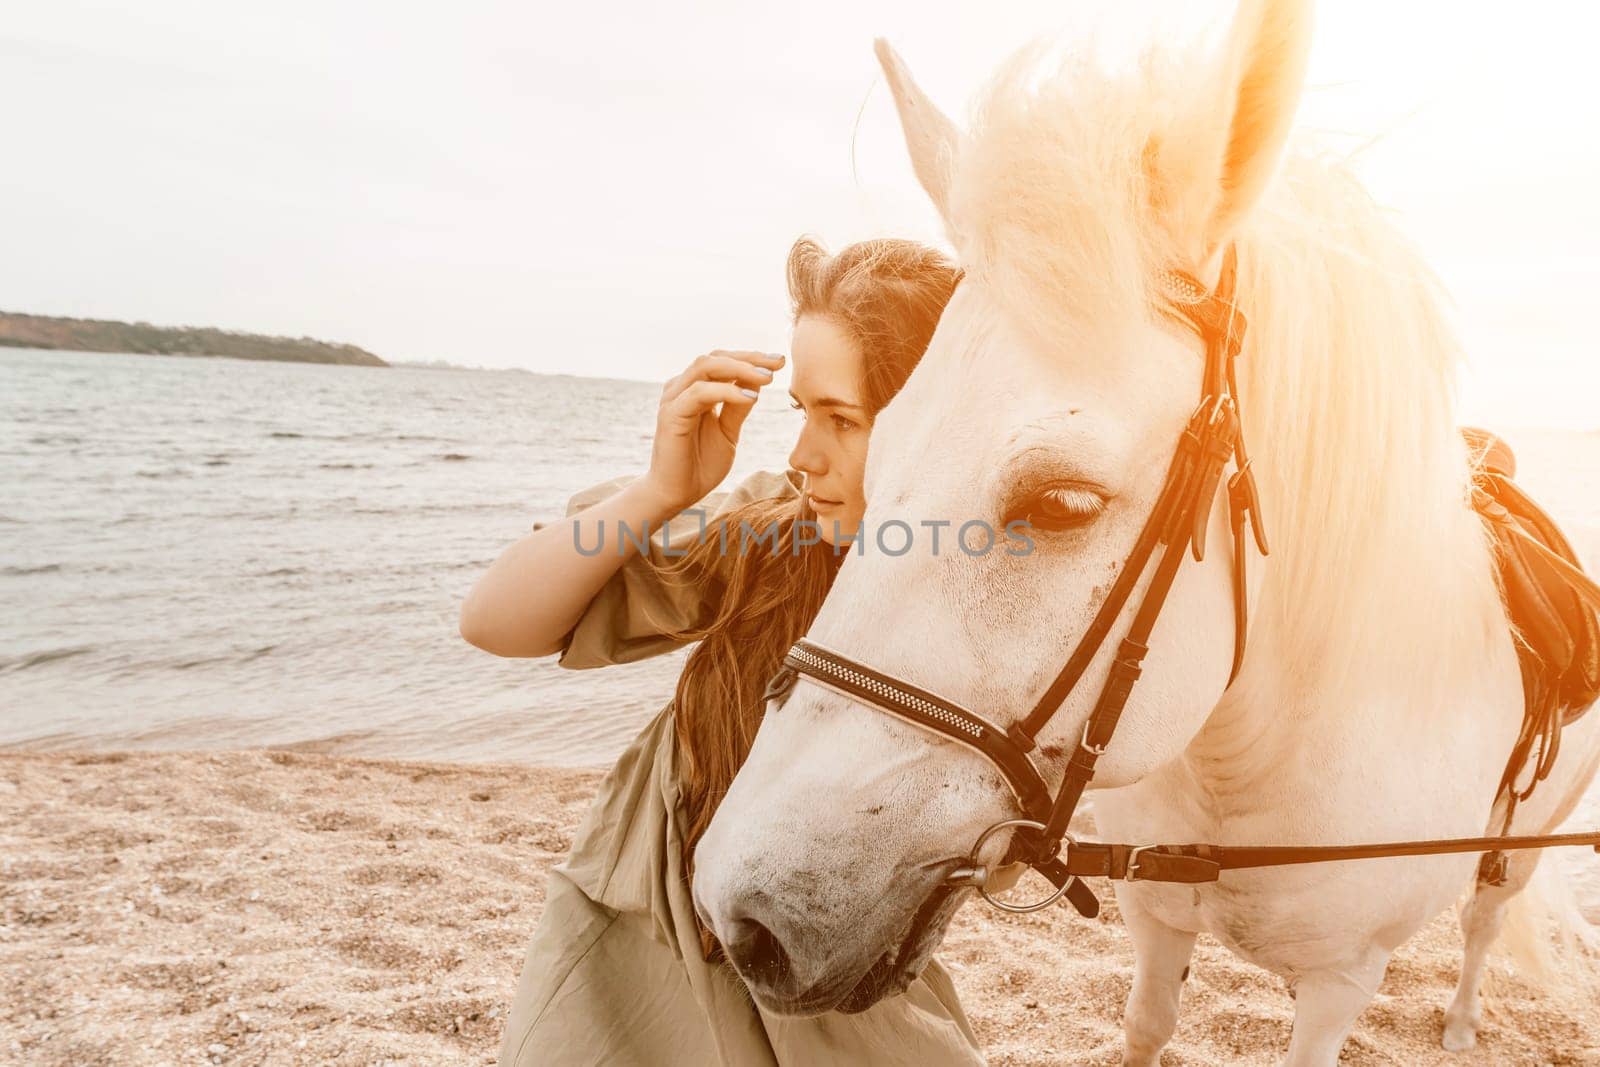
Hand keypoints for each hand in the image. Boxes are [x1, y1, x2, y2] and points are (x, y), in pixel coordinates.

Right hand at [639, 349, 785, 512]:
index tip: (780, 361)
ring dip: (740, 369)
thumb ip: (738, 407)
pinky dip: (727, 392)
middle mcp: (682, 388)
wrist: (677, 494)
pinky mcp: (671, 414)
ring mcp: (674, 398)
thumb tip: (758, 381)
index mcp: (695, 390)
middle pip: (716, 358)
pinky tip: (750, 398)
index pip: (723, 362)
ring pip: (706, 366)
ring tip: (767, 378)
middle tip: (777, 363)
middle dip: (749, 358)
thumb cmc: (700, 464)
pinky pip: (700, 393)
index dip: (751, 358)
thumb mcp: (728, 431)